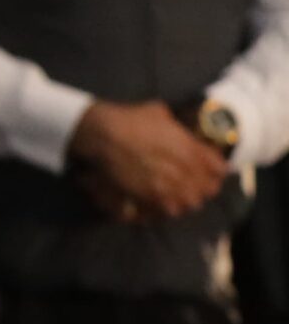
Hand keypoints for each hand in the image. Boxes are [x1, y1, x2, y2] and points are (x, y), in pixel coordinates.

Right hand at [68, 100, 227, 221]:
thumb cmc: (131, 119)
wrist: (104, 135)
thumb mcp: (160, 113)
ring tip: (179, 195)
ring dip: (187, 199)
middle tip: (195, 184)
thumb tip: (174, 127)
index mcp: (191, 149)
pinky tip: (163, 202)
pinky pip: (169, 210)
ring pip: (191, 203)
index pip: (219, 169)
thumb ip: (175, 126)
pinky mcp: (149, 196)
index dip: (216, 170)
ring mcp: (168, 185)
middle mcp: (185, 169)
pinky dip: (168, 207)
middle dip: (203, 187)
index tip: (210, 169)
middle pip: (208, 189)